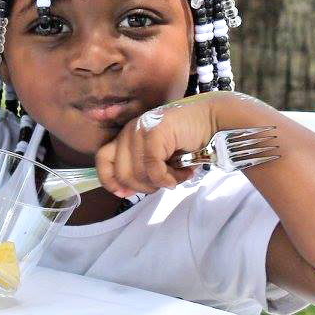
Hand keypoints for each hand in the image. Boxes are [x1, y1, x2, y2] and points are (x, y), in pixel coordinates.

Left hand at [95, 93, 223, 197]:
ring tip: (179, 174)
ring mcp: (140, 129)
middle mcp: (129, 131)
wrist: (211, 119)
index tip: (124, 194)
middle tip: (165, 183)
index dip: (109, 180)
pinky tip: (183, 173)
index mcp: (126, 136)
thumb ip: (141, 169)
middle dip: (144, 187)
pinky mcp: (155, 132)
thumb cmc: (187, 140)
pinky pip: (154, 169)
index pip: (103, 159)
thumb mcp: (158, 156)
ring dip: (161, 183)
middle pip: (121, 173)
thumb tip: (125, 191)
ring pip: (138, 174)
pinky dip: (169, 178)